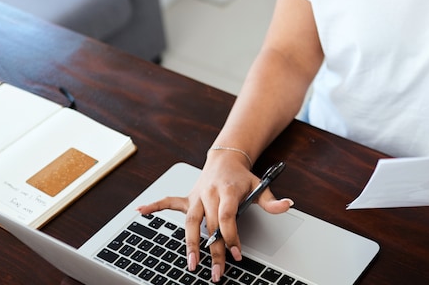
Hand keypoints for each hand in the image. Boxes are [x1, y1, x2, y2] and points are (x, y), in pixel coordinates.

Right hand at [136, 152, 292, 281]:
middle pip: (210, 225)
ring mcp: (196, 196)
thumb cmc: (242, 176)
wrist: (226, 157)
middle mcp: (209, 194)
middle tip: (217, 272)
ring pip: (190, 222)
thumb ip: (271, 200)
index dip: (231, 236)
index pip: (227, 217)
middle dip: (213, 250)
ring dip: (189, 243)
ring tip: (191, 263)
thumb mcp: (260, 185)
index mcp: (227, 191)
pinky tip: (141, 212)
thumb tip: (288, 205)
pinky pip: (169, 201)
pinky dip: (155, 206)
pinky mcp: (188, 198)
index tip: (237, 254)